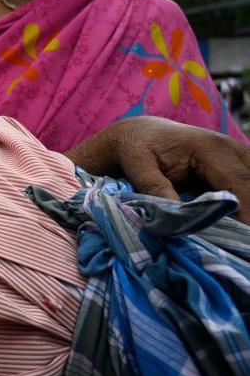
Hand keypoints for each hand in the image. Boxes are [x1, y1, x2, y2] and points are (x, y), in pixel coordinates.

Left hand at [64, 116, 249, 222]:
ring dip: (246, 209)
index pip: (238, 183)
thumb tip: (175, 214)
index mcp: (209, 147)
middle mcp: (231, 149)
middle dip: (247, 215)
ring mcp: (239, 157)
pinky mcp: (238, 167)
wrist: (139, 132)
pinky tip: (234, 226)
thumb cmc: (136, 147)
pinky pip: (247, 188)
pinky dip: (243, 206)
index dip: (246, 213)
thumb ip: (154, 186)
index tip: (243, 239)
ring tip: (235, 237)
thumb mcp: (136, 163)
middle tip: (240, 243)